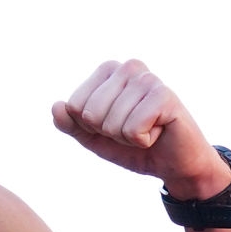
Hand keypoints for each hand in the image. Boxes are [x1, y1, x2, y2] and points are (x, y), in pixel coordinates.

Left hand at [51, 60, 228, 199]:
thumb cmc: (134, 146)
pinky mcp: (165, 96)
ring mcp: (148, 79)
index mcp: (108, 71)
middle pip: (90, 113)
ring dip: (128, 138)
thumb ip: (71, 124)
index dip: (91, 127)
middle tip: (134, 129)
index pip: (74, 105)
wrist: (173, 164)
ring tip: (148, 130)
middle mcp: (129, 67)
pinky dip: (143, 140)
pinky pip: (132, 129)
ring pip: (111, 123)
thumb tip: (57, 106)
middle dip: (109, 133)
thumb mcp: (94, 138)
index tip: (116, 125)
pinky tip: (159, 131)